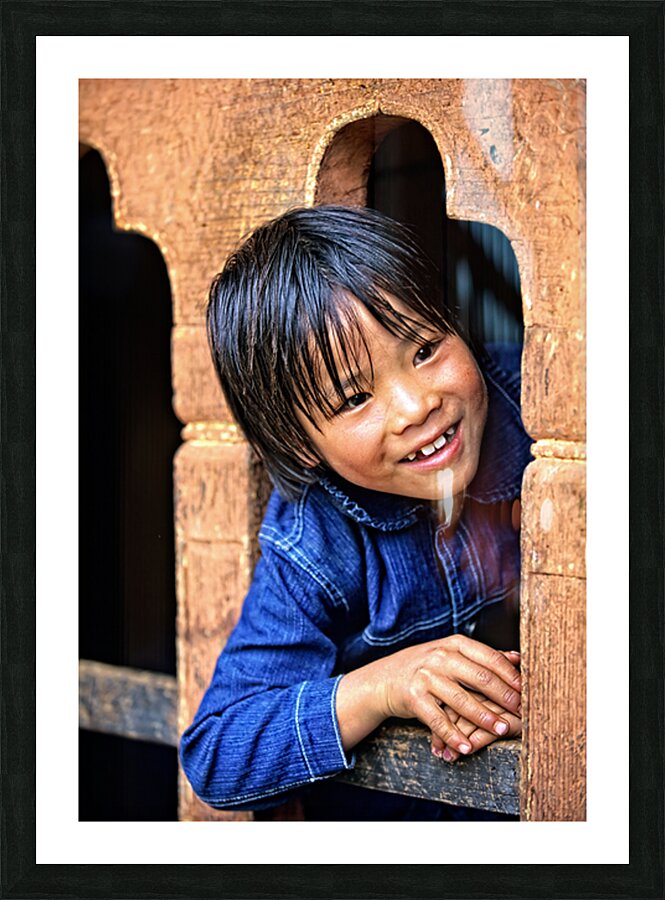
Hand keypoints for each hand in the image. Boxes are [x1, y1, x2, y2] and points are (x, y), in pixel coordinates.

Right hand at [376, 637, 520, 756]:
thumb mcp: (452, 654)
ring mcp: (426, 676)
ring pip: (462, 699)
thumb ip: (483, 657)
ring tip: (502, 730)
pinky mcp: (414, 697)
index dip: (511, 676)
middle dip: (504, 697)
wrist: (384, 678)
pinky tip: (467, 747)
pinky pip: (438, 719)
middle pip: (480, 677)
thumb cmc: (426, 667)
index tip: (528, 691)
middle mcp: (440, 657)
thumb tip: (518, 659)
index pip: (490, 658)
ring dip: (484, 717)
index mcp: (454, 644)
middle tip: (523, 712)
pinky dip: (454, 735)